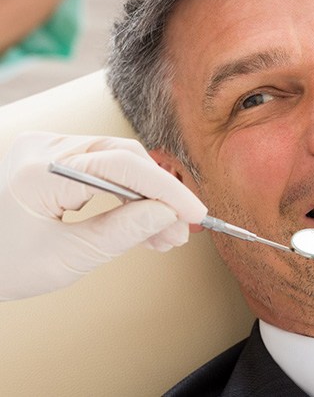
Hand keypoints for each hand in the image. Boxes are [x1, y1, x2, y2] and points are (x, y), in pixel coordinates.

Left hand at [0, 131, 206, 300]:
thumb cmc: (0, 265)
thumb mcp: (64, 258)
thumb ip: (120, 232)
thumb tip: (165, 214)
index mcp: (40, 170)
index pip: (122, 167)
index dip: (167, 189)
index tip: (194, 213)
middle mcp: (44, 148)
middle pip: (124, 158)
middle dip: (159, 195)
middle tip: (180, 229)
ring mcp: (46, 150)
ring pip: (117, 163)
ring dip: (146, 196)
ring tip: (164, 234)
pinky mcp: (51, 160)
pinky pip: (101, 169)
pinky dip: (125, 195)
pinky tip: (141, 221)